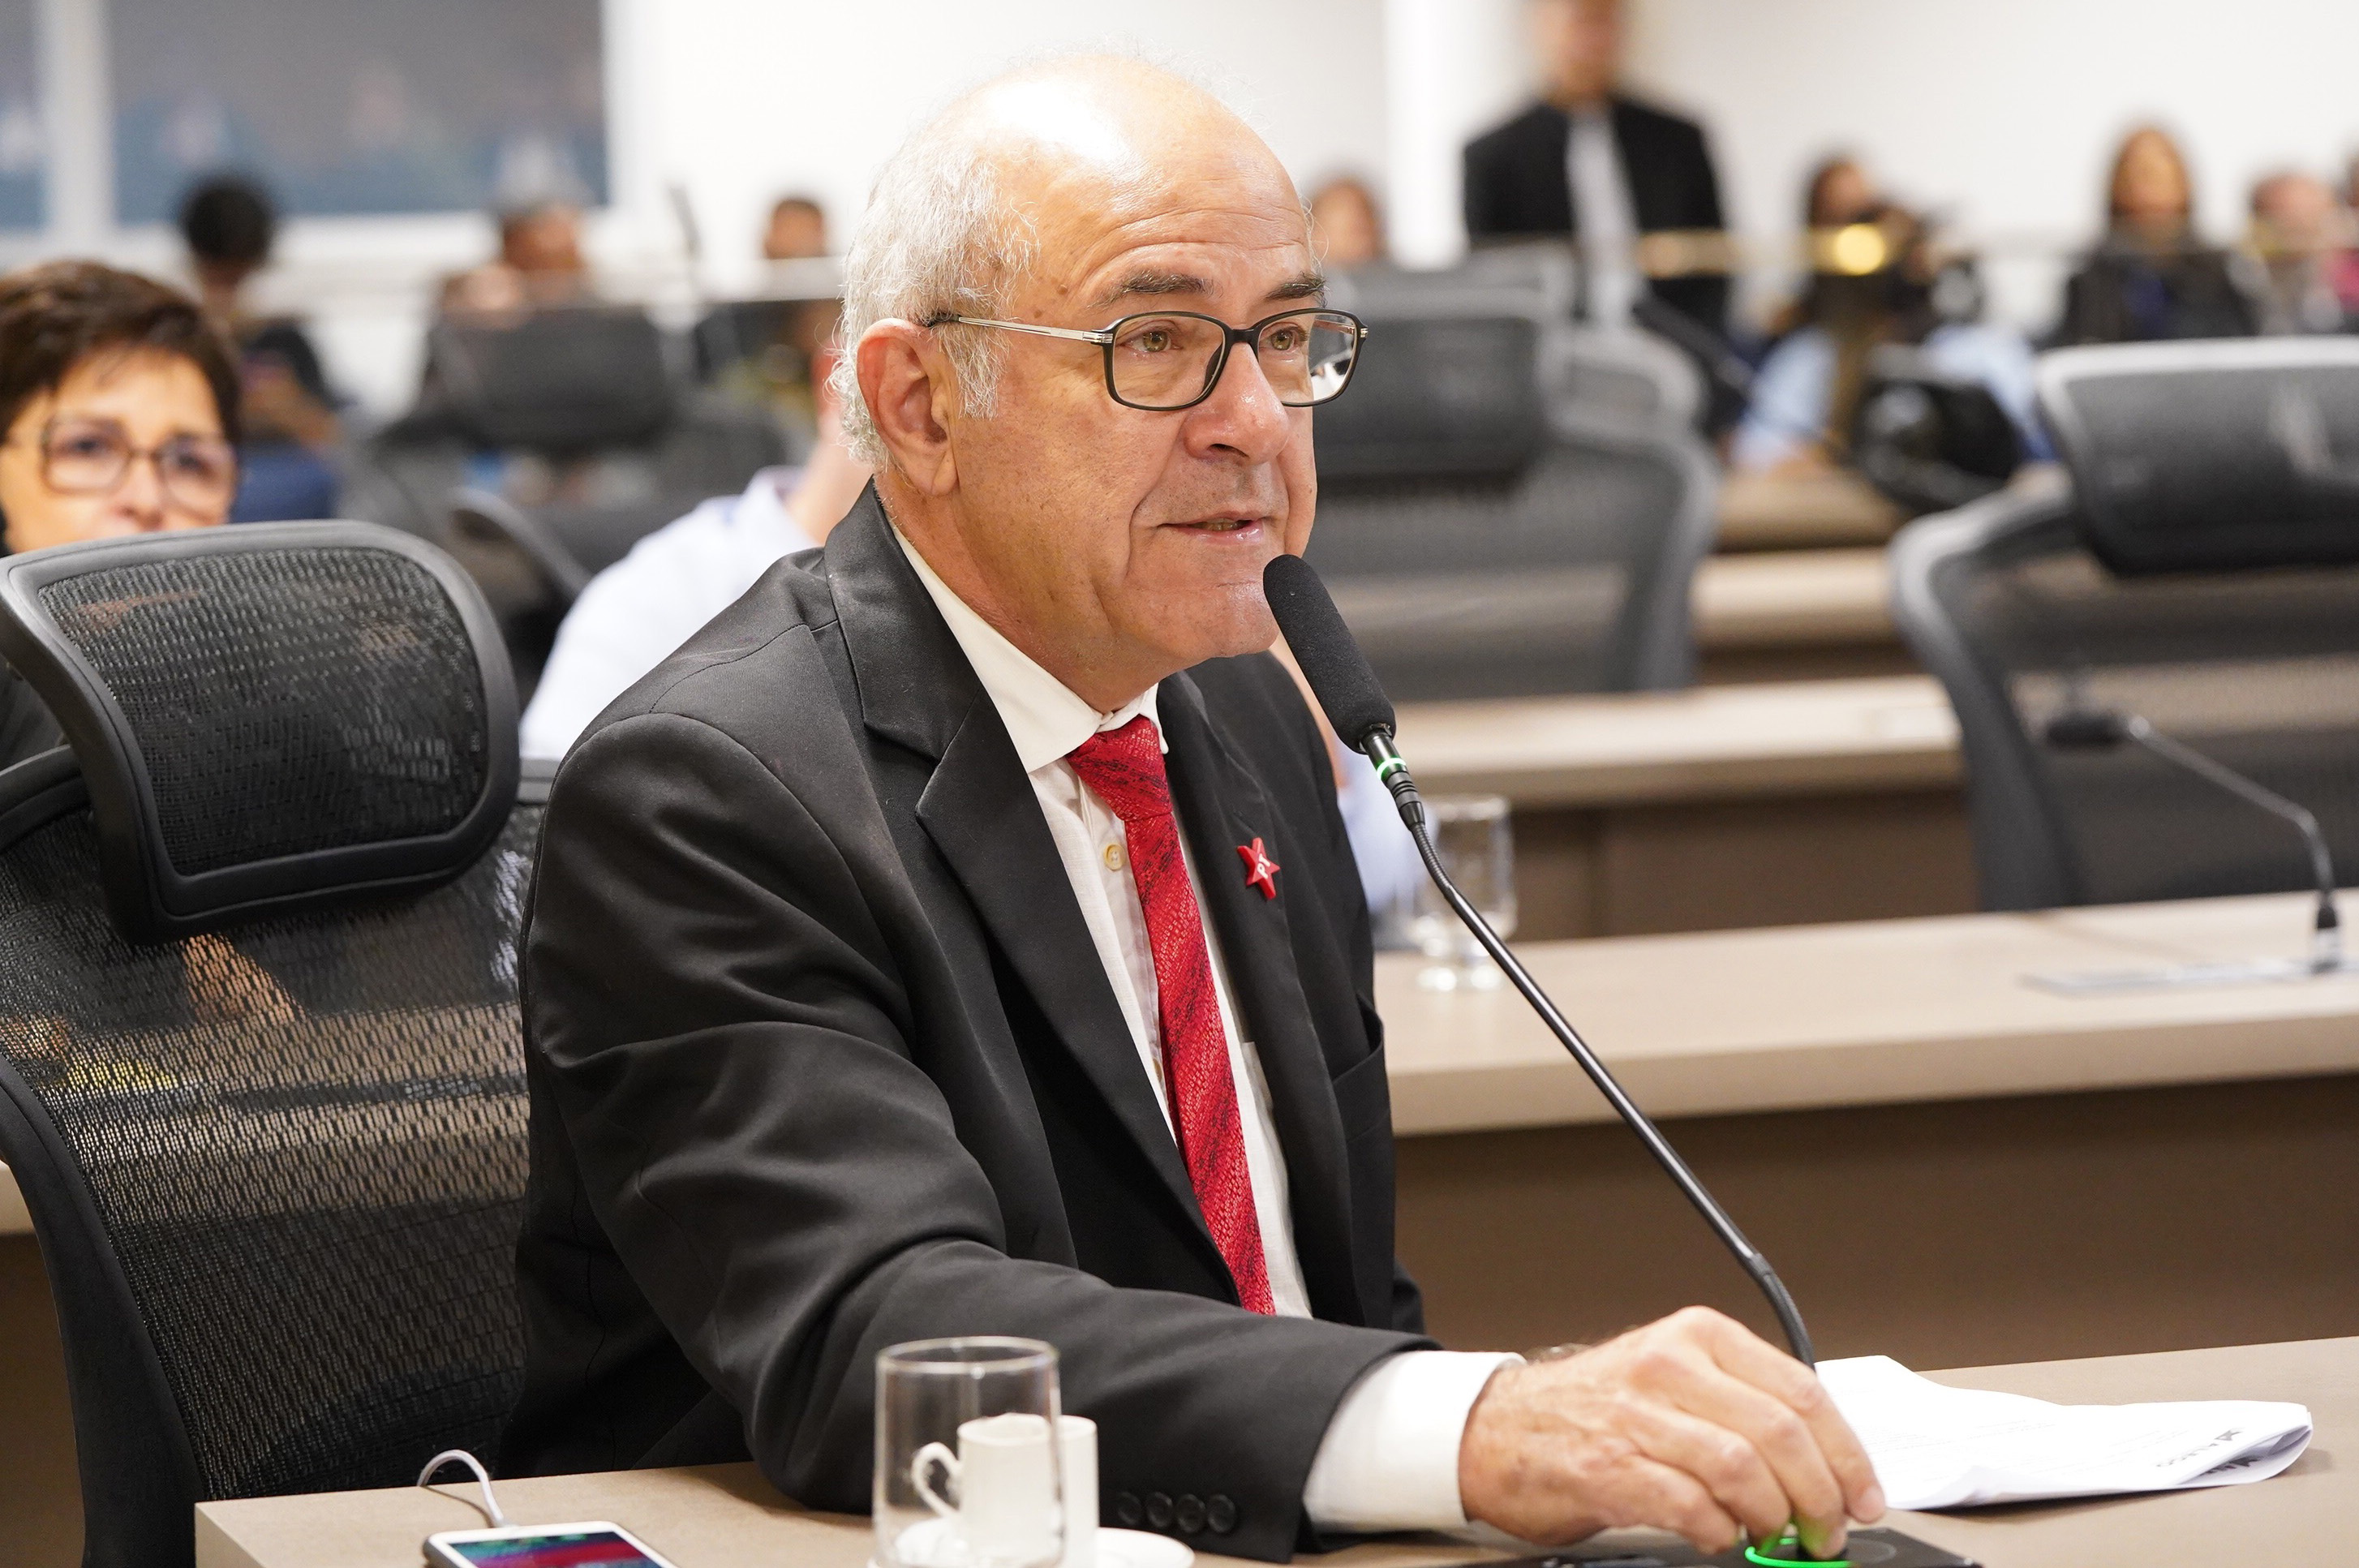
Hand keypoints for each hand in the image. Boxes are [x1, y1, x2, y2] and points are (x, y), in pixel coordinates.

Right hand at [1457, 1306, 1883, 1559]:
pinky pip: (1691, 1505)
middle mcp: (1669, 1366)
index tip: (1863, 1495)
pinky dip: (1719, 1531)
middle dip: (1820, 1494)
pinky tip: (1718, 1535)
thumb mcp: (1673, 1378)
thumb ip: (1740, 1405)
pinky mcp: (1608, 1466)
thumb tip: (1823, 1465)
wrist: (1497, 1429)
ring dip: (1773, 1518)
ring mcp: (1636, 1415)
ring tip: (1773, 1536)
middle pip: (1780, 1432)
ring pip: (1742, 1469)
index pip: (1801, 1391)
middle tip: (1826, 1530)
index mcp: (1697, 1336)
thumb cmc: (1593, 1409)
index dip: (1847, 1454)